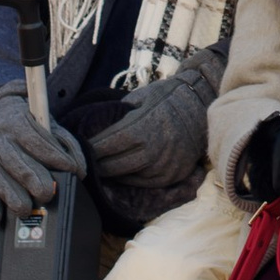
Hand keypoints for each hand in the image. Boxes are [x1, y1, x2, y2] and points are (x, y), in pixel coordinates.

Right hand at [0, 86, 86, 226]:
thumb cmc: (28, 129)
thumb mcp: (47, 126)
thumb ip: (66, 144)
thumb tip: (79, 171)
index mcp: (18, 124)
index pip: (37, 142)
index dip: (55, 157)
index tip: (71, 169)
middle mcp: (0, 141)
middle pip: (17, 163)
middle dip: (34, 181)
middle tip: (47, 194)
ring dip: (12, 197)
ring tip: (25, 209)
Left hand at [87, 43, 227, 197]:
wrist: (201, 105)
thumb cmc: (166, 97)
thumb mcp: (139, 98)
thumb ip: (117, 115)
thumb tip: (93, 127)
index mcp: (141, 128)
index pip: (104, 146)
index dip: (89, 148)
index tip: (78, 148)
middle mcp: (153, 150)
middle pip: (111, 166)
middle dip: (95, 163)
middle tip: (84, 161)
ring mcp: (164, 165)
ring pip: (126, 177)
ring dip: (111, 172)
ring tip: (100, 166)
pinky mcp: (172, 175)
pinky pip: (143, 182)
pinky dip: (130, 177)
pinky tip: (122, 170)